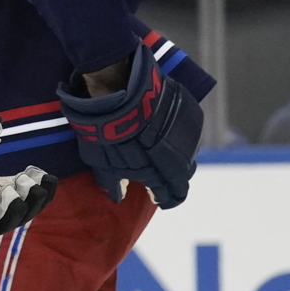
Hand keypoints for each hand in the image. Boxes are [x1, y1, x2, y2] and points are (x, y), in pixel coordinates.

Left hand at [59, 43, 202, 208]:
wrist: (118, 91)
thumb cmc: (106, 131)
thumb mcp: (100, 162)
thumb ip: (112, 183)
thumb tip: (119, 197)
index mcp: (160, 174)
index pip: (172, 194)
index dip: (167, 199)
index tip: (161, 200)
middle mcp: (180, 157)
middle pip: (183, 175)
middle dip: (175, 181)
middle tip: (164, 180)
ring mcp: (186, 134)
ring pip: (188, 153)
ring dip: (178, 157)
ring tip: (164, 156)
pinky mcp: (189, 113)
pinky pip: (188, 131)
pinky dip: (179, 136)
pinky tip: (167, 133)